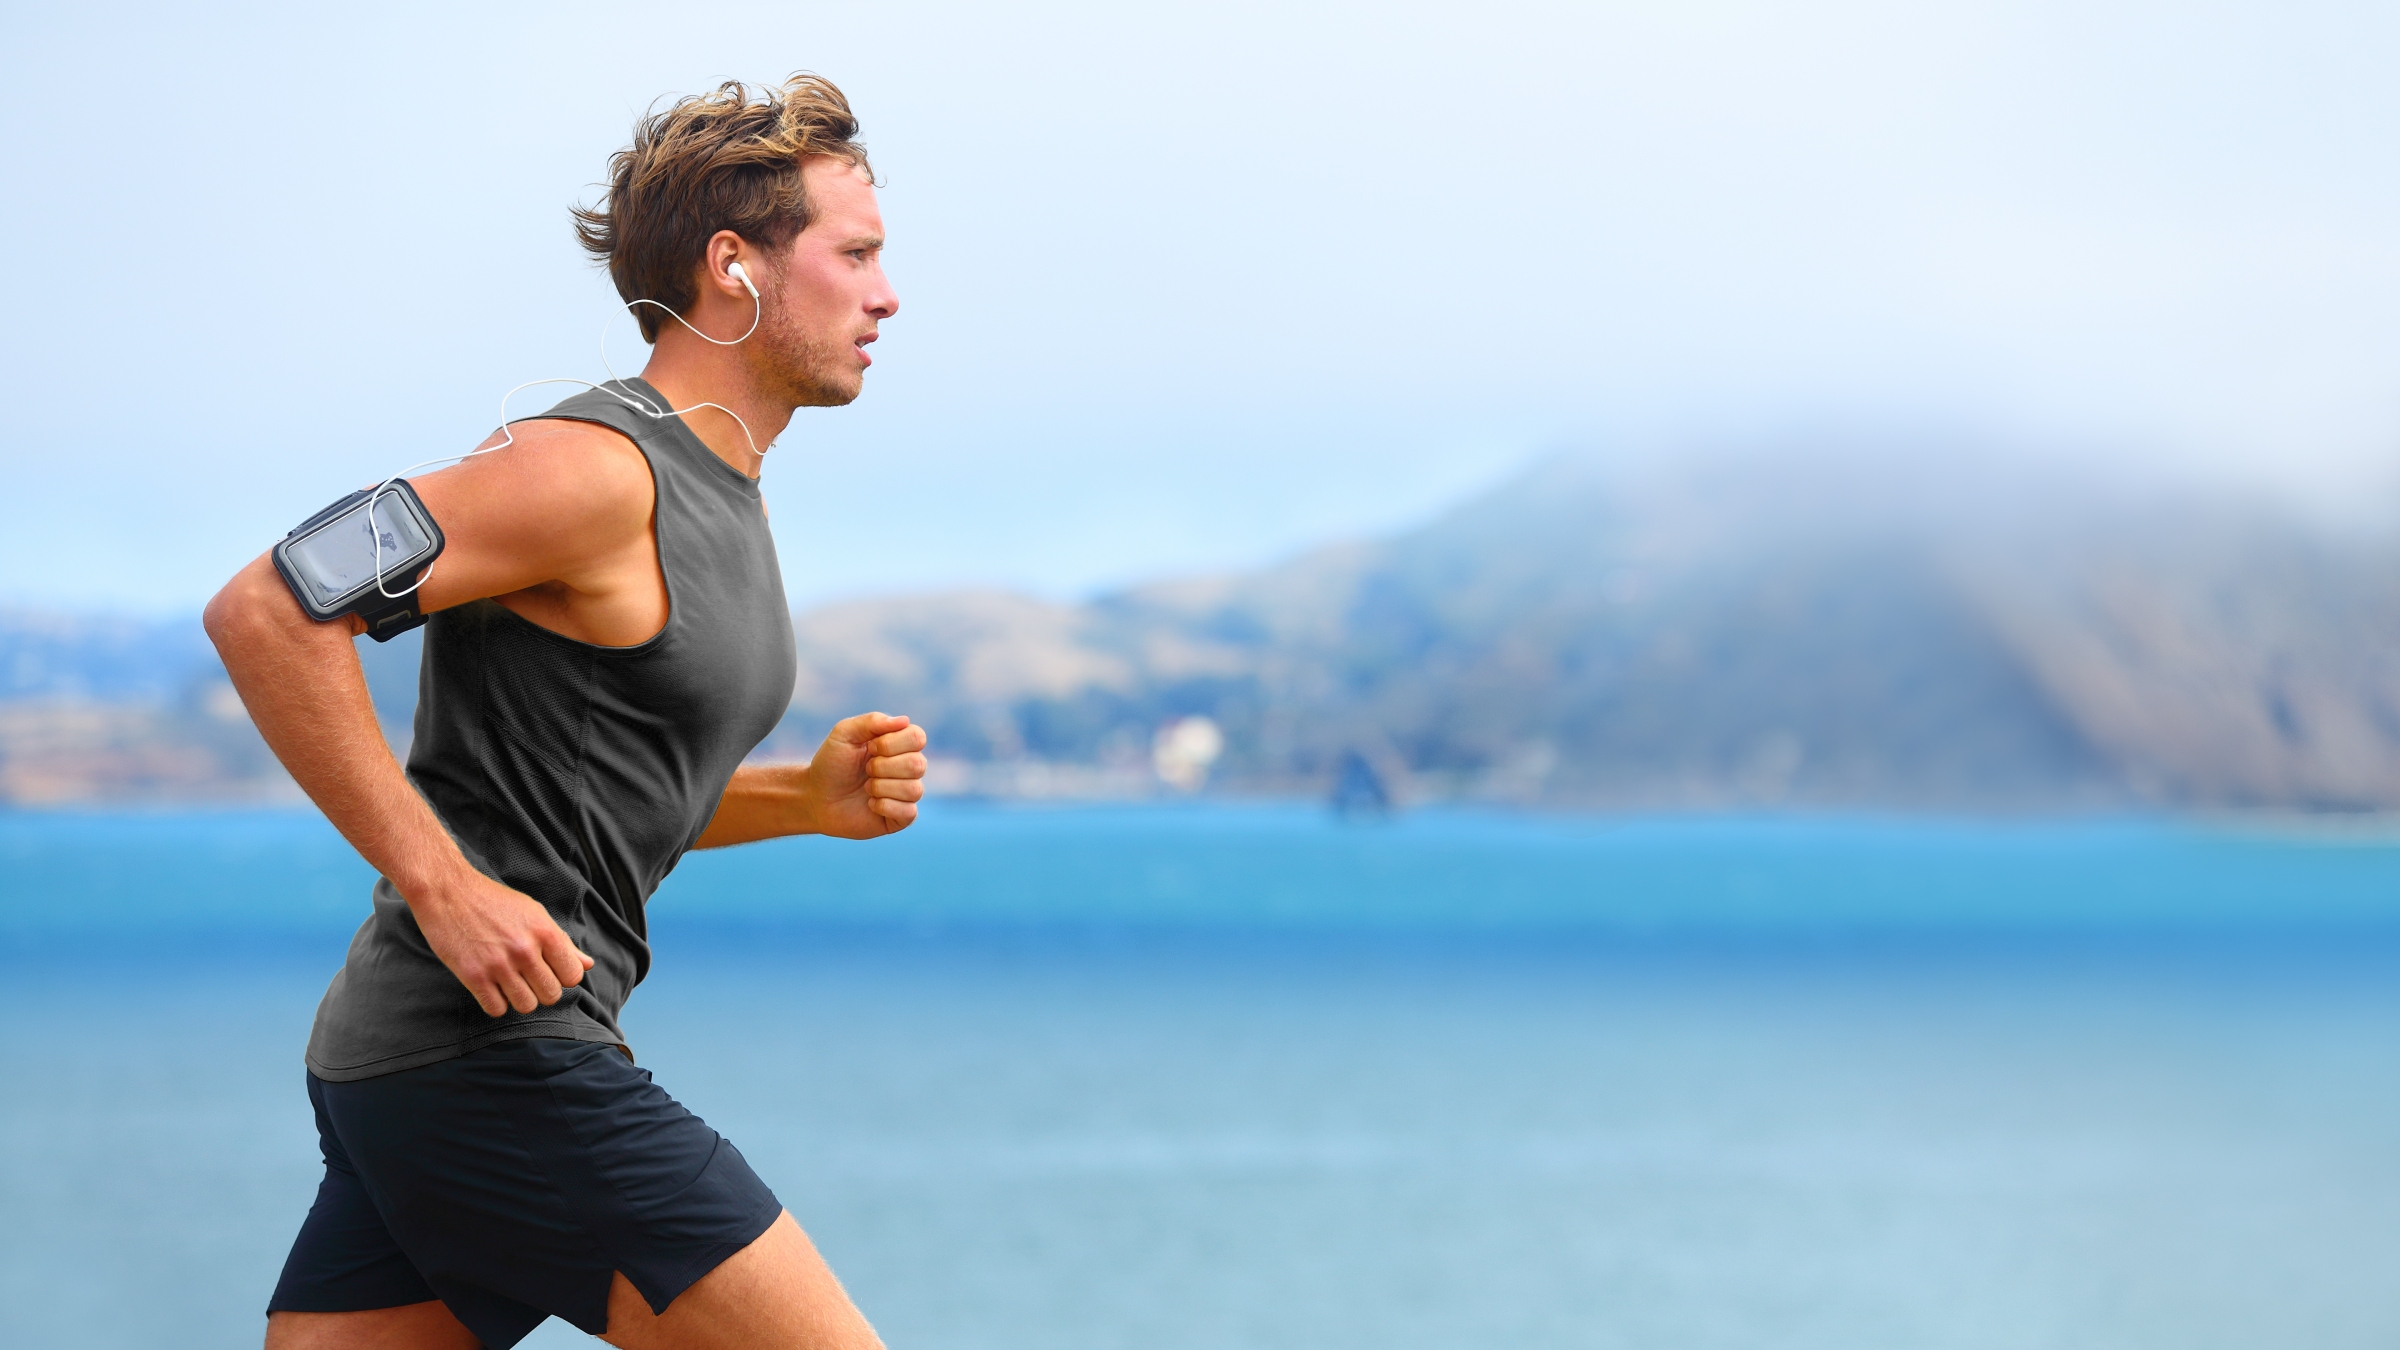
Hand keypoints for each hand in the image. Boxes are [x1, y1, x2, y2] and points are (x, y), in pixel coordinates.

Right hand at [409, 872, 595, 1016]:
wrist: (448, 892)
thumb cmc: (494, 902)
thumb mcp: (534, 914)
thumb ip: (562, 942)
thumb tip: (587, 964)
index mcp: (545, 932)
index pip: (572, 976)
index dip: (563, 977)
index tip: (549, 970)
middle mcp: (524, 950)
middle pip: (551, 995)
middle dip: (542, 990)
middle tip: (527, 977)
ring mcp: (498, 965)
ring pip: (526, 1006)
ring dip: (519, 998)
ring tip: (510, 982)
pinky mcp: (473, 976)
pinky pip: (496, 1009)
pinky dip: (496, 1003)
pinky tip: (492, 987)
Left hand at [803, 712, 927, 837]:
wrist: (815, 796)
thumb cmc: (831, 763)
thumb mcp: (844, 734)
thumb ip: (872, 721)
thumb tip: (904, 720)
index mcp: (900, 744)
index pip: (917, 737)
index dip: (891, 744)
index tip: (869, 748)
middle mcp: (908, 767)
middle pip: (917, 764)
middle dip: (882, 767)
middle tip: (865, 770)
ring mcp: (906, 793)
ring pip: (914, 789)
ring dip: (881, 787)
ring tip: (866, 788)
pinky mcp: (901, 817)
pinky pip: (909, 812)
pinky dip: (884, 806)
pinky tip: (871, 805)